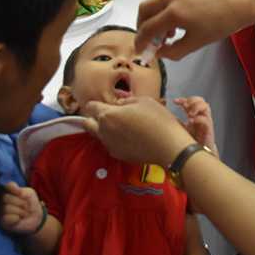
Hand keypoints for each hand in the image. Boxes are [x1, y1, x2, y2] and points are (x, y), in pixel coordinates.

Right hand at [0, 182, 44, 234]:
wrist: (35, 218)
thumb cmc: (31, 204)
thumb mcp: (30, 194)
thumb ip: (23, 191)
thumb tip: (19, 193)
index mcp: (10, 191)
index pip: (8, 186)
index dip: (15, 189)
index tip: (22, 194)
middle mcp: (3, 200)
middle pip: (6, 197)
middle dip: (20, 203)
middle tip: (26, 206)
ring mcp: (1, 210)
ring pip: (7, 208)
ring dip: (20, 211)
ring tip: (23, 213)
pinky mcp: (2, 221)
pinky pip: (7, 217)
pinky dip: (17, 218)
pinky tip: (19, 219)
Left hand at [83, 96, 197, 166]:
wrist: (168, 146)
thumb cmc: (158, 120)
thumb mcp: (144, 101)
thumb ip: (126, 100)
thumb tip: (120, 103)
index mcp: (108, 114)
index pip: (90, 106)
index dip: (97, 103)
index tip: (105, 102)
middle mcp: (104, 131)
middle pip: (87, 123)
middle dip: (93, 117)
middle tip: (109, 114)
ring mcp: (110, 145)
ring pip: (98, 135)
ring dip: (104, 129)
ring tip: (122, 125)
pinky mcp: (118, 155)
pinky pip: (110, 144)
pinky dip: (115, 139)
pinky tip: (130, 137)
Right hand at [135, 0, 254, 61]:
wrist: (242, 1)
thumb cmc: (222, 23)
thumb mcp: (197, 42)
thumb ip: (173, 51)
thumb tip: (158, 53)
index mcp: (174, 12)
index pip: (147, 28)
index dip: (141, 41)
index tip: (140, 50)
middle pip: (144, 10)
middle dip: (142, 26)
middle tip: (149, 40)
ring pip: (154, 1)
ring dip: (154, 17)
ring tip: (167, 33)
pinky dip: (164, 8)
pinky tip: (176, 20)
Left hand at [175, 96, 218, 152]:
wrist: (198, 152)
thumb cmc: (191, 140)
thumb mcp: (182, 128)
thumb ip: (177, 121)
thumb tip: (166, 115)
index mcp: (195, 115)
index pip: (192, 101)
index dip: (183, 99)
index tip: (175, 101)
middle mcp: (201, 116)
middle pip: (201, 100)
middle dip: (192, 100)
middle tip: (185, 106)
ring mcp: (206, 122)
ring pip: (206, 106)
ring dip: (196, 107)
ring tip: (189, 114)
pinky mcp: (208, 129)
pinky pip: (206, 120)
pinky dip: (198, 119)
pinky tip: (191, 121)